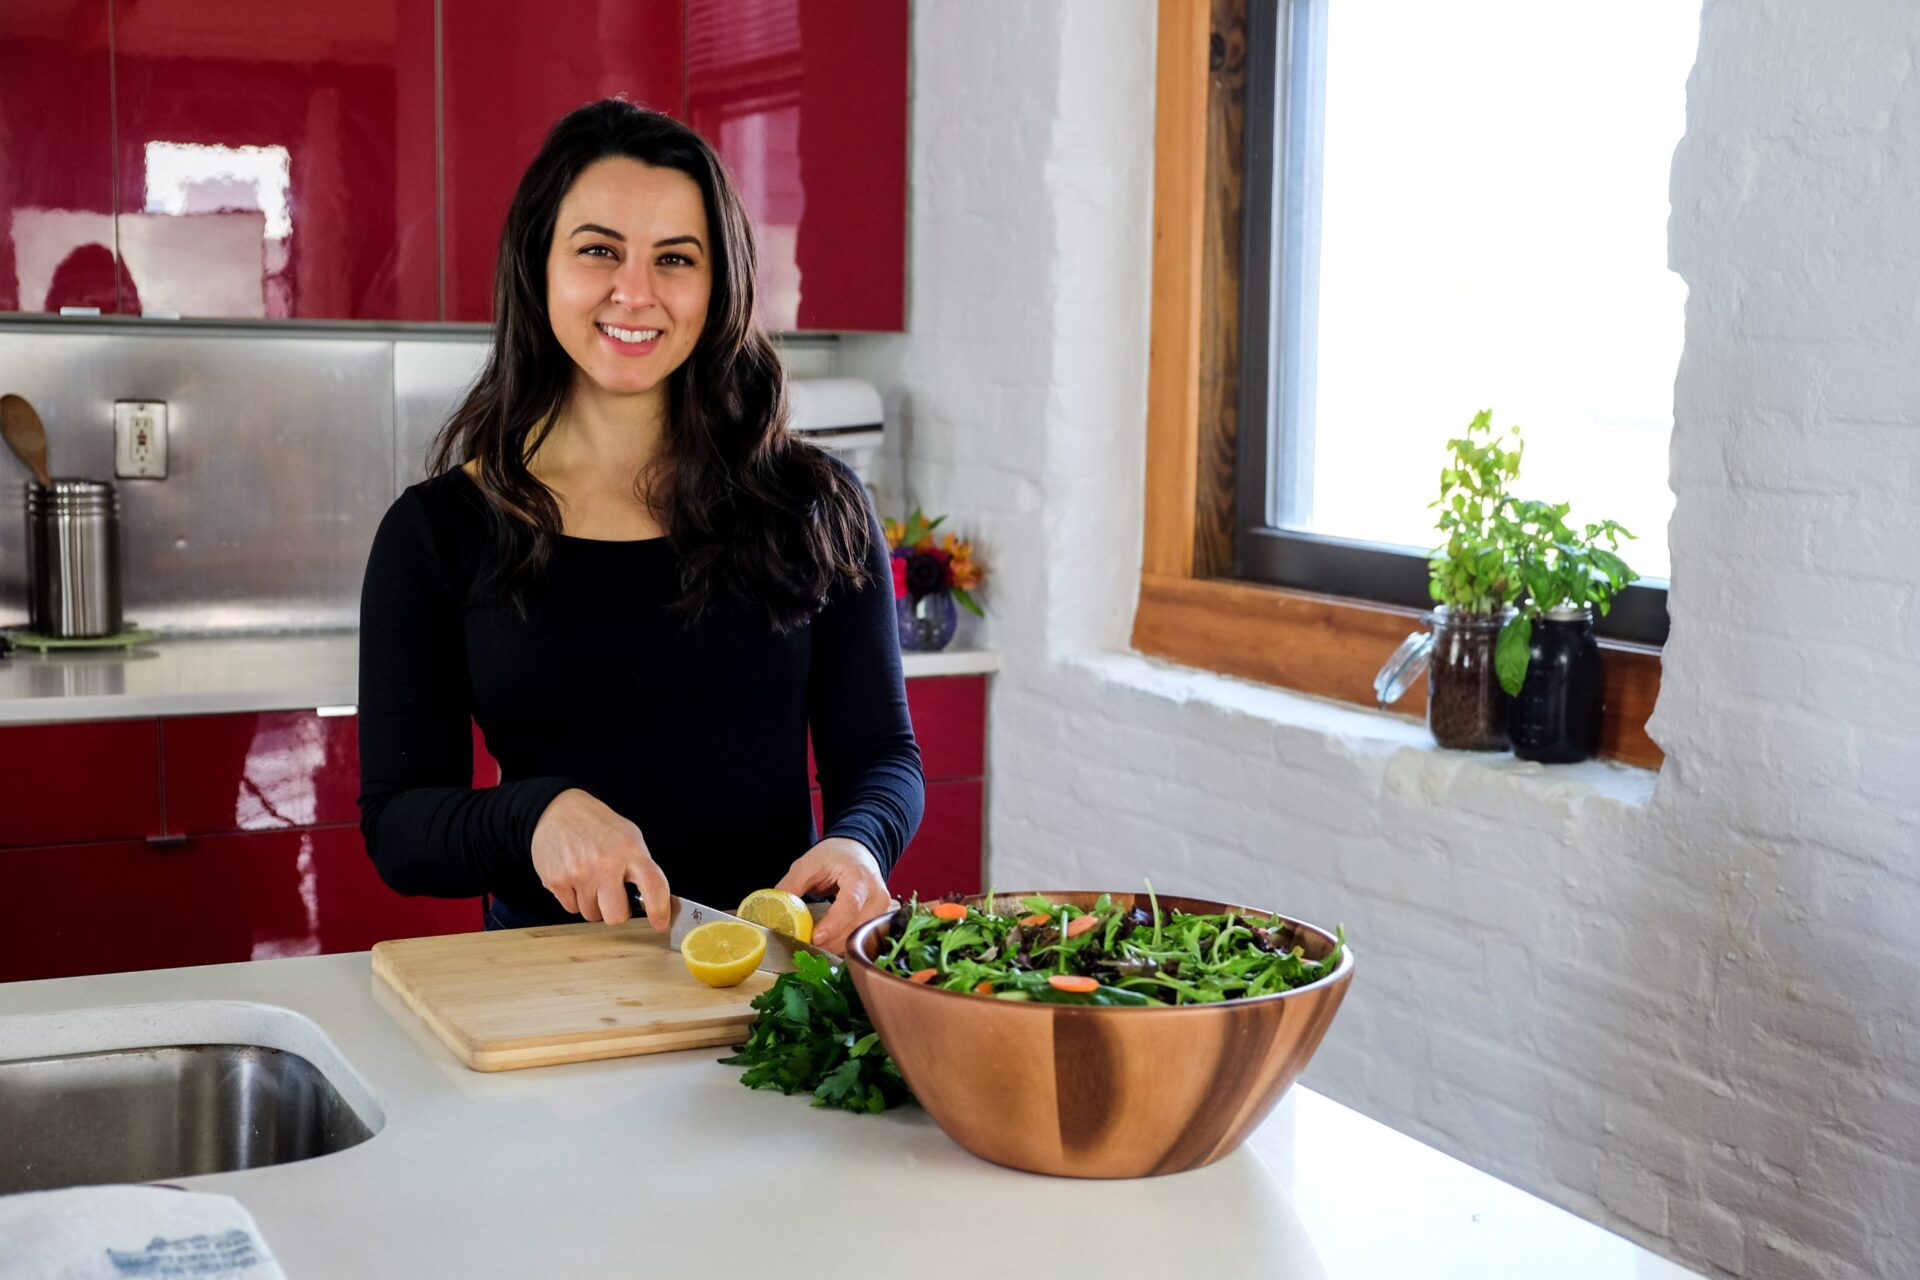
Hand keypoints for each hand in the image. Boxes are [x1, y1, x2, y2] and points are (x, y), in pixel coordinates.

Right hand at [529, 788, 669, 928]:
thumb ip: (641, 866)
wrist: (559, 810)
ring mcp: (578, 874)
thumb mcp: (629, 837)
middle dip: (617, 912)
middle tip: (614, 897)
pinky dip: (575, 898)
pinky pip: (571, 908)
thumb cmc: (598, 826)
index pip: (654, 886)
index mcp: (630, 851)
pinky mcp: (556, 881)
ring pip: (591, 915)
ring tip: (591, 879)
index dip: (660, 910)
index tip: (660, 922)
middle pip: (616, 916)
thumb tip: (656, 899)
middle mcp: (605, 864)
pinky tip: (575, 877)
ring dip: (594, 904)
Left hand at [775, 838, 893, 953]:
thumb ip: (791, 886)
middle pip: (857, 926)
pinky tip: (827, 944)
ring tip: (814, 946)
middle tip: (806, 947)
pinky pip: (861, 937)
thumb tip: (773, 910)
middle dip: (832, 941)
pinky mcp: (877, 919)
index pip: (851, 904)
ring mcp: (881, 909)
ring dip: (837, 945)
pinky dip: (843, 943)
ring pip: (860, 936)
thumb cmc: (834, 856)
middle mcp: (876, 894)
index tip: (815, 937)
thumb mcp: (808, 864)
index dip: (834, 923)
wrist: (857, 851)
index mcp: (860, 876)